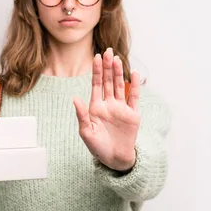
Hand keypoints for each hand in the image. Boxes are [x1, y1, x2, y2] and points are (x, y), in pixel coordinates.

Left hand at [73, 47, 140, 171]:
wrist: (114, 159)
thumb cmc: (97, 147)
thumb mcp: (86, 132)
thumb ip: (81, 115)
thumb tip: (75, 98)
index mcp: (96, 107)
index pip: (97, 84)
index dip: (97, 71)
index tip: (96, 57)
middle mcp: (109, 104)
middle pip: (109, 81)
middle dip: (107, 67)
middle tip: (107, 51)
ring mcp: (121, 108)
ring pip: (120, 86)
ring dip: (119, 72)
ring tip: (117, 59)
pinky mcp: (132, 114)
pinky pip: (134, 97)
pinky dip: (135, 85)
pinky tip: (134, 74)